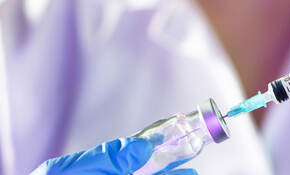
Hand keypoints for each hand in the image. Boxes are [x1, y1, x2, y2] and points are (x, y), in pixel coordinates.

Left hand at [30, 137, 196, 174]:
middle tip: (194, 149)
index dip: (161, 141)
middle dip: (173, 160)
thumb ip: (110, 157)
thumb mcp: (78, 168)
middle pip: (151, 168)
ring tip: (192, 172)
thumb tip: (144, 145)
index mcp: (106, 164)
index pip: (139, 150)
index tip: (180, 131)